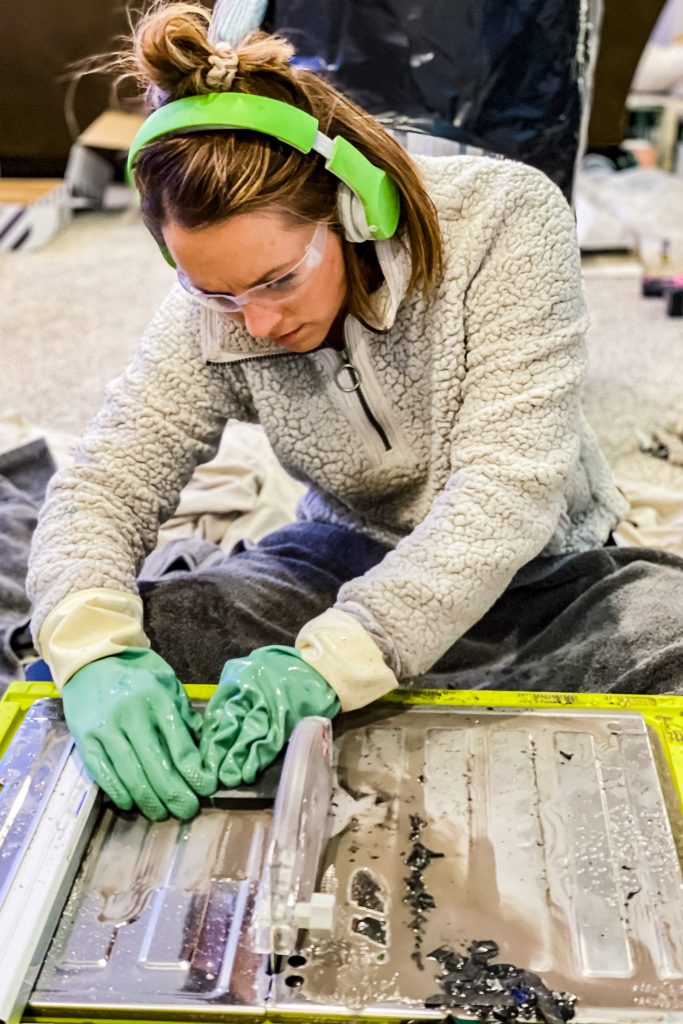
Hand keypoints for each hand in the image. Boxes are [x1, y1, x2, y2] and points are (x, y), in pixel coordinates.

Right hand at [62, 648, 214, 819]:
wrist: (92, 660)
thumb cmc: (137, 675)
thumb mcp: (168, 684)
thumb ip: (185, 716)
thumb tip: (205, 751)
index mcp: (158, 699)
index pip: (181, 746)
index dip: (196, 774)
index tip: (207, 789)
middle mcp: (132, 715)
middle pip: (158, 766)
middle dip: (176, 794)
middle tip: (188, 810)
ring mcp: (106, 729)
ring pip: (131, 776)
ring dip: (150, 801)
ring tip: (163, 813)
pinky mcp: (86, 740)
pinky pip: (104, 774)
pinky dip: (120, 793)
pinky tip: (132, 804)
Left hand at [200, 645, 339, 787]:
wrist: (317, 667)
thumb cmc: (279, 669)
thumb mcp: (247, 671)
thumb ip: (231, 693)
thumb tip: (215, 722)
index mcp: (239, 681)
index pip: (217, 714)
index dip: (210, 738)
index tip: (202, 757)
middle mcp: (252, 694)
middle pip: (230, 727)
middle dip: (220, 752)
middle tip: (210, 774)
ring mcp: (271, 708)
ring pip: (248, 737)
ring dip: (237, 760)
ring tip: (228, 778)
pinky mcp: (287, 721)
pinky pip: (270, 742)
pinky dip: (258, 759)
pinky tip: (249, 772)